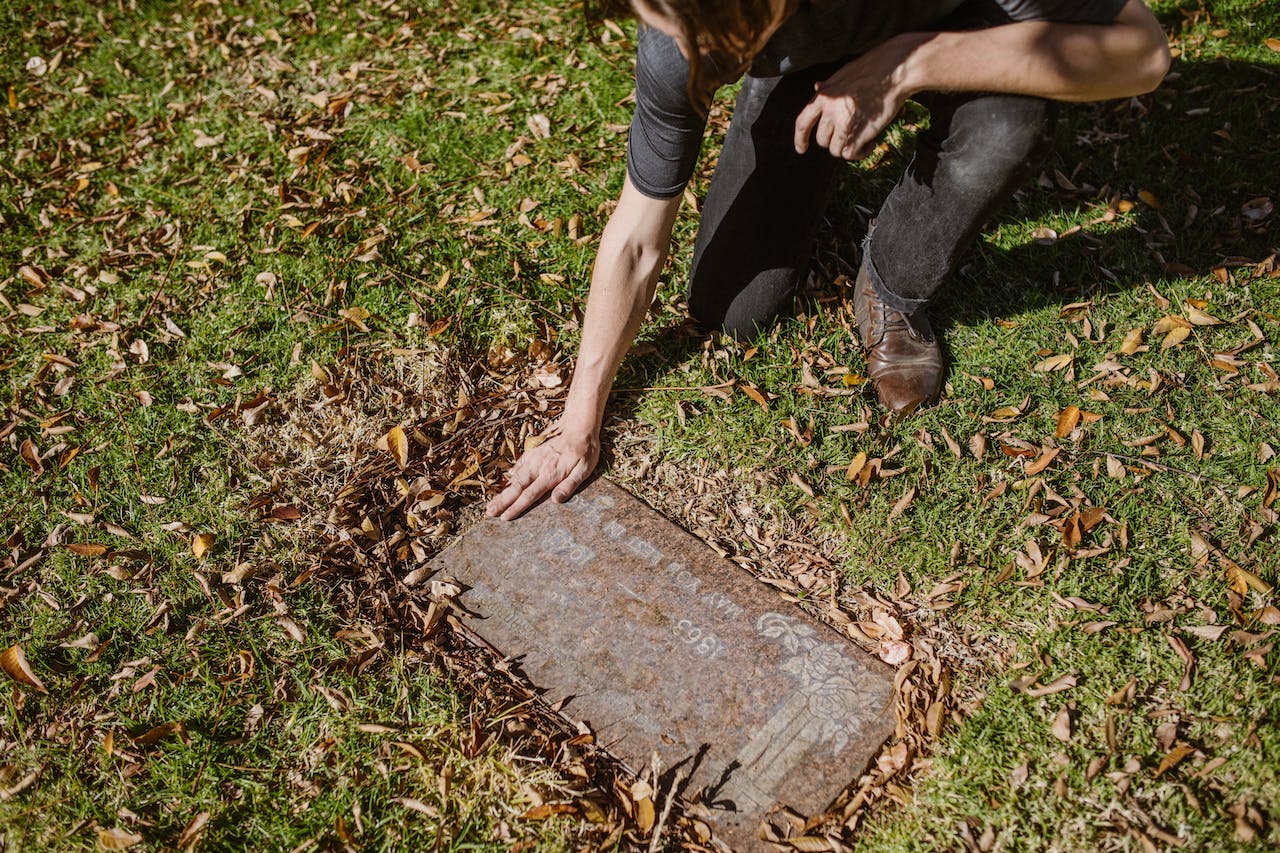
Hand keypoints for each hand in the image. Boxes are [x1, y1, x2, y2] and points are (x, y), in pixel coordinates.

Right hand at [484, 428, 599, 520]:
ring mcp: (533, 458)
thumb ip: (570, 485)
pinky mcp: (532, 452)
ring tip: (490, 503)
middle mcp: (538, 466)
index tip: (504, 517)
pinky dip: (509, 476)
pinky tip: (503, 483)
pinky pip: (518, 466)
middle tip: (488, 512)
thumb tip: (555, 500)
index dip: (516, 507)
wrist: (578, 425)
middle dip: (502, 501)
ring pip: (514, 477)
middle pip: (516, 487)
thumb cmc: (585, 450)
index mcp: (550, 474)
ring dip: (502, 491)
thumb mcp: (584, 469)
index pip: (530, 494)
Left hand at [793, 44, 912, 160]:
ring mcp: (842, 123)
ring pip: (835, 149)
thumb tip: (816, 87)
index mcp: (823, 96)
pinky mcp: (856, 134)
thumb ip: (829, 87)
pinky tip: (870, 143)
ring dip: (848, 146)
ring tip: (864, 137)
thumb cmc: (873, 69)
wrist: (894, 71)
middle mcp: (829, 110)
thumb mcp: (844, 75)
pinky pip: (849, 155)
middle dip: (836, 140)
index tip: (801, 149)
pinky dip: (860, 153)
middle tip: (854, 132)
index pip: (802, 122)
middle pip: (822, 139)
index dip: (800, 138)